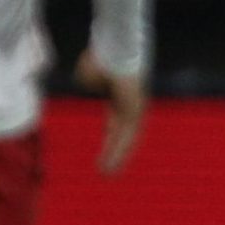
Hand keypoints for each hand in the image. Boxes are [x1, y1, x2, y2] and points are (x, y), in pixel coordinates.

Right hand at [75, 46, 147, 172]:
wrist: (113, 49)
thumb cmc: (101, 57)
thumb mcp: (88, 76)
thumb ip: (90, 85)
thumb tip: (94, 86)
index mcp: (119, 97)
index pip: (115, 124)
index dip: (111, 140)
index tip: (104, 155)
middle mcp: (130, 104)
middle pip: (123, 134)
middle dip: (115, 152)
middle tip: (107, 172)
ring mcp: (135, 107)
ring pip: (128, 137)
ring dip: (118, 156)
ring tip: (108, 175)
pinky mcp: (135, 110)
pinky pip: (127, 135)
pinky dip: (119, 151)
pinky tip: (109, 165)